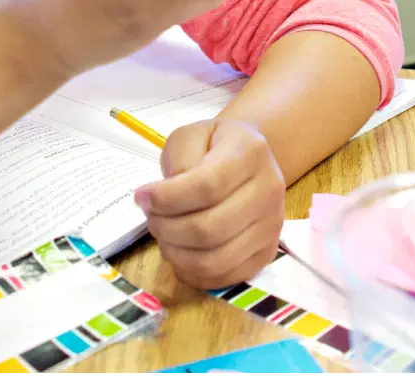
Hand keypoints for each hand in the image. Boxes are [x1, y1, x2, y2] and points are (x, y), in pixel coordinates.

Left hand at [136, 119, 285, 289]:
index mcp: (251, 152)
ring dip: (176, 254)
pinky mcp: (267, 253)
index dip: (168, 199)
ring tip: (164, 235)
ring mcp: (272, 225)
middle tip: (151, 218)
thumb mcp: (190, 136)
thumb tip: (165, 200)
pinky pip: (226, 278)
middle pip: (210, 229)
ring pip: (215, 260)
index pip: (208, 186)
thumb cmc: (212, 147)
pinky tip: (180, 252)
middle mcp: (269, 190)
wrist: (248, 160)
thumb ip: (179, 160)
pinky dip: (193, 273)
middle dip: (167, 228)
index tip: (141, 197)